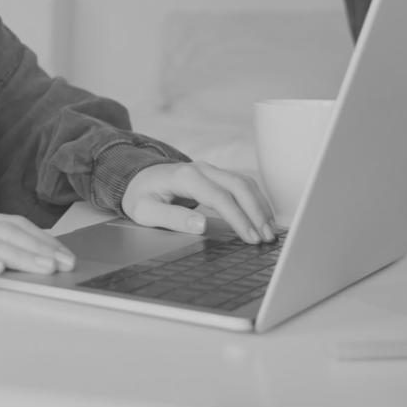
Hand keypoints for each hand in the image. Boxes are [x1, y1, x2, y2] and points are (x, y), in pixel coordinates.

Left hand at [122, 162, 275, 243]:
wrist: (136, 178)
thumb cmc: (140, 196)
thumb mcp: (145, 211)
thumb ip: (172, 218)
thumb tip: (201, 225)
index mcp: (185, 177)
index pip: (220, 197)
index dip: (239, 218)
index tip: (251, 237)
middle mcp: (201, 169)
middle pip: (239, 186)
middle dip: (257, 212)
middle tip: (267, 237)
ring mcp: (210, 170)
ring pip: (244, 182)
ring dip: (260, 206)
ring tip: (270, 230)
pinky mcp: (215, 176)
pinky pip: (241, 184)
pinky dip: (255, 200)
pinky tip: (263, 217)